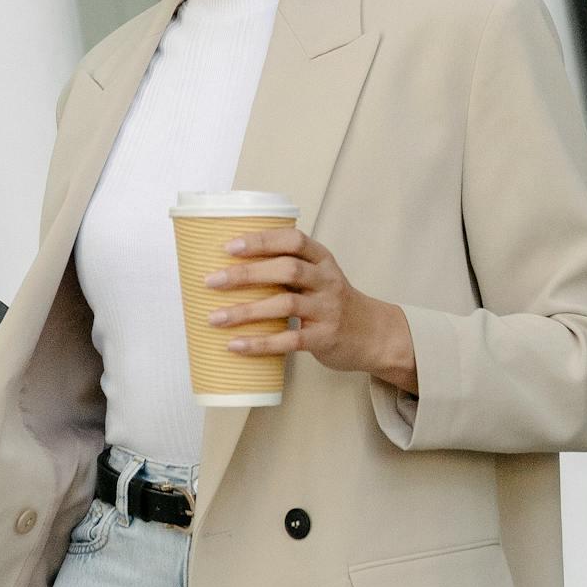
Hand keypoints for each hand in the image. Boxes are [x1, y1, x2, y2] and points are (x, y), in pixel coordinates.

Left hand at [205, 229, 416, 389]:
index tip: (229, 246)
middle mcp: (327, 281)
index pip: (293, 241)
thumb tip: (228, 269)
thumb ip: (286, 269)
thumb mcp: (318, 277)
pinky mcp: (325, 338)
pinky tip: (237, 346)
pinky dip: (261, 343)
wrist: (375, 334)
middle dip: (246, 274)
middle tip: (211, 281)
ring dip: (247, 311)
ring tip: (215, 318)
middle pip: (286, 270)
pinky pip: (291, 340)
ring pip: (285, 305)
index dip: (261, 241)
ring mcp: (328, 310)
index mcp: (322, 260)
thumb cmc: (333, 302)